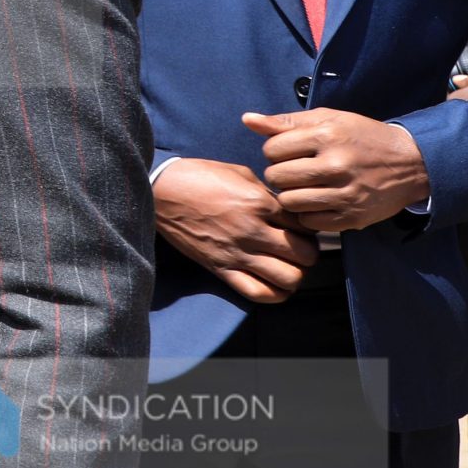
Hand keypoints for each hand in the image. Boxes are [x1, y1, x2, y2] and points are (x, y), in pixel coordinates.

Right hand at [153, 155, 316, 303]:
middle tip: (299, 248)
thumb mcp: (239, 173)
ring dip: (294, 274)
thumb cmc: (198, 176)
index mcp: (259, 203)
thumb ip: (267, 194)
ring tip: (287, 266)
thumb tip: (286, 212)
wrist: (159, 190)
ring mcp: (235, 252)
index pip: (304, 224)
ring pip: (288, 278)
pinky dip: (274, 294)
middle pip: (304, 255)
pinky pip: (257, 292)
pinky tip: (275, 284)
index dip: (307, 225)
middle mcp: (251, 231)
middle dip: (308, 252)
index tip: (299, 225)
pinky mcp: (220, 267)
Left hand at [244, 107, 429, 232]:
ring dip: (291, 196)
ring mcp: (345, 193)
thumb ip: (285, 122)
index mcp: (326, 136)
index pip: (271, 149)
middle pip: (276, 177)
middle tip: (295, 172)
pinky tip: (318, 202)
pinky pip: (309, 221)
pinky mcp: (353, 217)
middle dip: (280, 174)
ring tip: (305, 187)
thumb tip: (247, 119)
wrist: (412, 163)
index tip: (290, 152)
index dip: (275, 151)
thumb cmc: (362, 137)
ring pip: (289, 202)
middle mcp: (336, 165)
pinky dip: (308, 213)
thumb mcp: (327, 120)